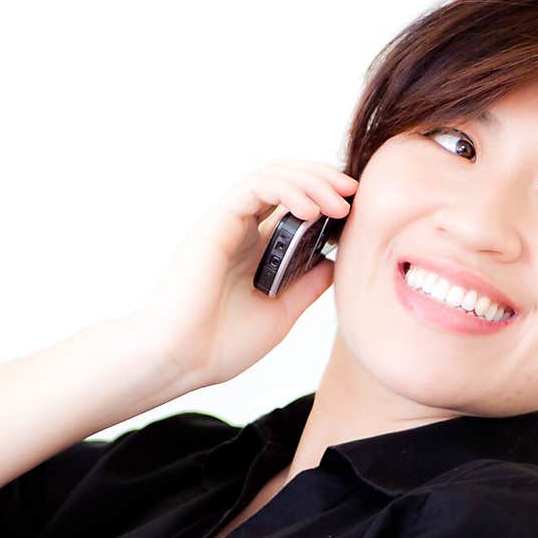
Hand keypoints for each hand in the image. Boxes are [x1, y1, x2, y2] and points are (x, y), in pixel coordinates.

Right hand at [127, 161, 357, 390]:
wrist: (180, 361)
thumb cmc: (220, 345)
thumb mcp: (282, 313)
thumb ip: (307, 285)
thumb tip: (338, 260)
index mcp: (256, 250)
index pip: (294, 204)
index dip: (326, 198)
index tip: (357, 209)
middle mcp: (242, 230)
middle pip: (286, 181)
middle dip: (324, 179)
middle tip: (355, 192)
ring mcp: (227, 224)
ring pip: (272, 176)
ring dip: (311, 181)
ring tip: (340, 202)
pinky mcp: (215, 223)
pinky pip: (255, 188)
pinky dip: (286, 190)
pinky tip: (311, 210)